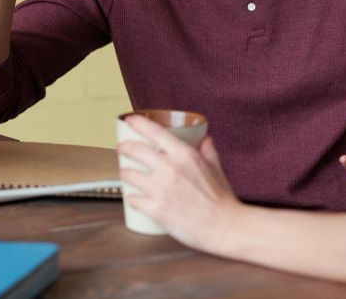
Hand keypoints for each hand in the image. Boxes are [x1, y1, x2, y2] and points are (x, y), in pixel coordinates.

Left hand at [117, 115, 242, 252]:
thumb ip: (208, 151)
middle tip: (122, 148)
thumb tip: (205, 139)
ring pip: (129, 175)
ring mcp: (161, 189)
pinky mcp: (156, 209)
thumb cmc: (222, 199)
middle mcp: (170, 168)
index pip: (155, 131)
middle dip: (125, 147)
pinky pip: (133, 199)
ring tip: (126, 174)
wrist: (223, 226)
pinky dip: (131, 198)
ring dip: (125, 173)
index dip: (138, 123)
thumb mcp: (216, 167)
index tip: (130, 119)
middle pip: (136, 150)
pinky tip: (134, 198)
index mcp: (185, 155)